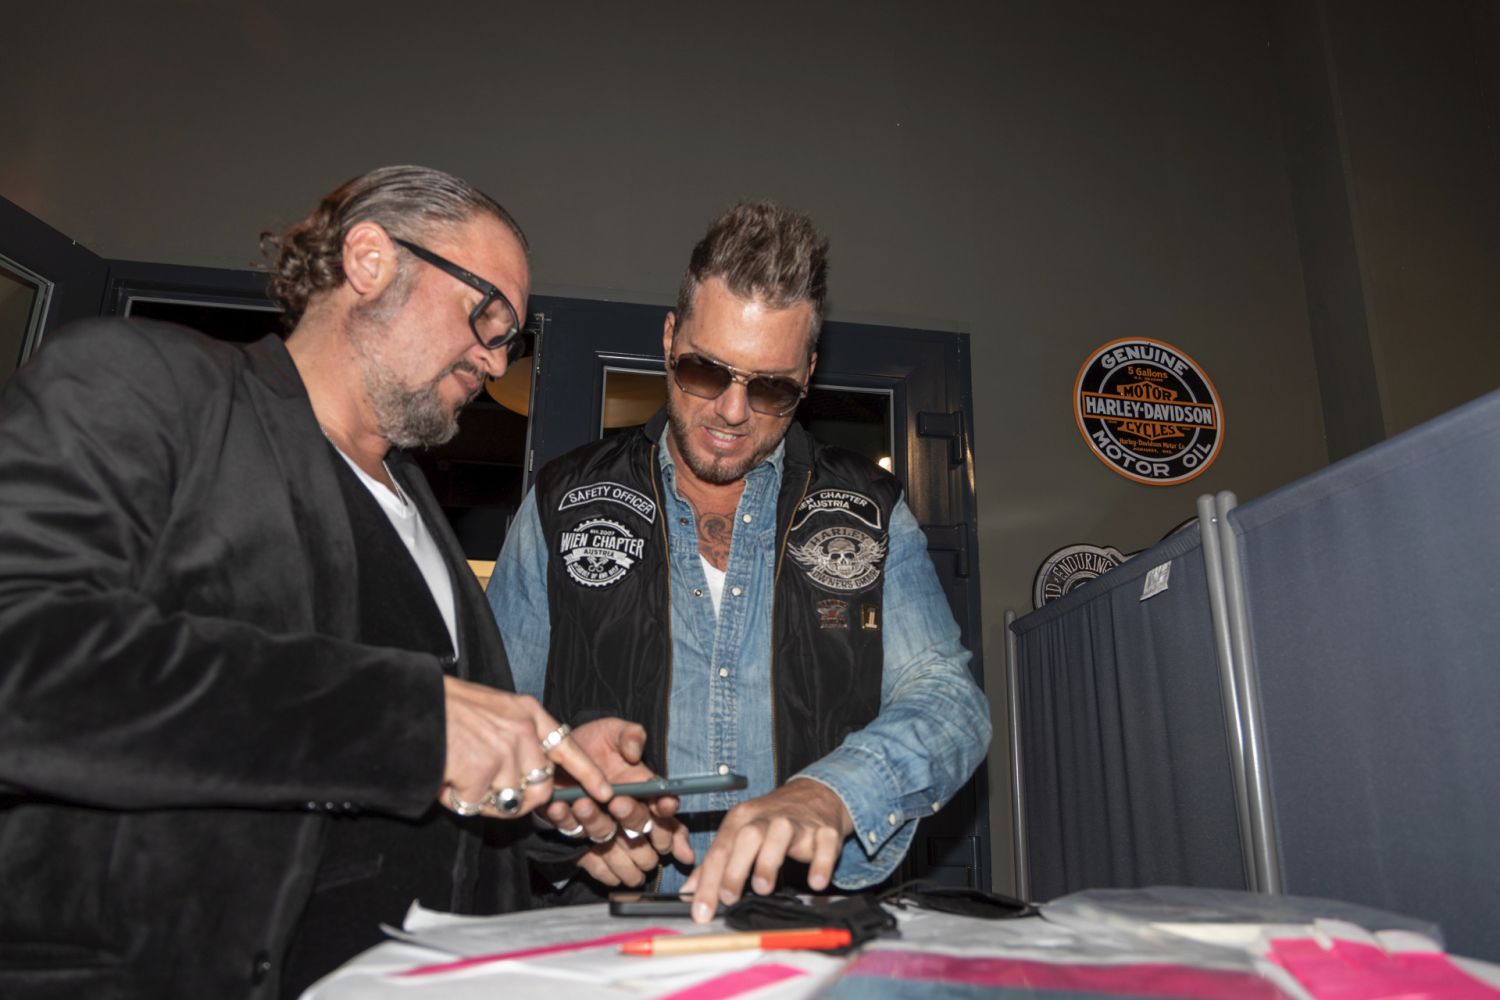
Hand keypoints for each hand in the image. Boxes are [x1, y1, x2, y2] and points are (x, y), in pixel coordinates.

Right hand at [440, 677, 611, 819]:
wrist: (412, 704)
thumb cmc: (448, 709)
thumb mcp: (496, 709)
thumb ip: (520, 736)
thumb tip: (531, 776)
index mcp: (527, 713)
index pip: (568, 747)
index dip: (589, 774)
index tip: (606, 793)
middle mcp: (522, 731)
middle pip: (541, 787)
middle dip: (519, 798)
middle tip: (486, 786)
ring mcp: (505, 751)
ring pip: (510, 801)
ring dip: (485, 799)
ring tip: (462, 775)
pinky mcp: (483, 771)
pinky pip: (479, 804)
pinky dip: (461, 799)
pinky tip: (449, 776)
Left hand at [540, 718, 692, 881]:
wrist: (558, 746)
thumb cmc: (594, 740)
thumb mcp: (614, 730)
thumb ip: (631, 735)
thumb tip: (634, 754)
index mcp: (642, 788)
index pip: (663, 805)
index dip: (667, 808)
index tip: (665, 803)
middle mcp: (623, 809)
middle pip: (638, 825)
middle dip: (632, 817)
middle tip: (618, 803)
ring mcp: (599, 819)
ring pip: (604, 833)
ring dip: (595, 821)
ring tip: (582, 803)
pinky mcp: (572, 823)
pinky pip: (571, 829)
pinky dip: (565, 819)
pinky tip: (558, 807)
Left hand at [679, 778, 853, 922]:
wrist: (814, 795)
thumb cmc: (770, 821)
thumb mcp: (739, 834)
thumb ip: (715, 864)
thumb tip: (689, 893)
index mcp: (742, 820)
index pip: (720, 850)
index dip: (708, 882)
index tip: (701, 911)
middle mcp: (767, 818)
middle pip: (747, 836)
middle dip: (735, 867)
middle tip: (728, 898)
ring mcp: (797, 823)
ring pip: (781, 833)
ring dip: (770, 860)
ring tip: (763, 888)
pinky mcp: (824, 831)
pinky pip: (824, 843)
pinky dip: (821, 862)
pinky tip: (816, 883)